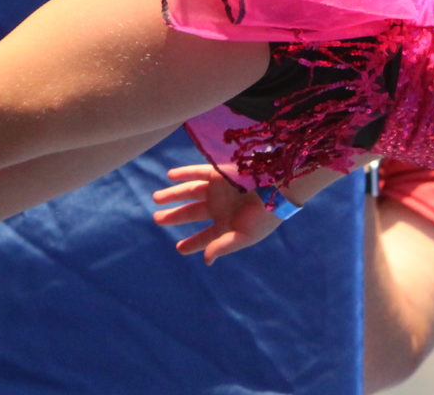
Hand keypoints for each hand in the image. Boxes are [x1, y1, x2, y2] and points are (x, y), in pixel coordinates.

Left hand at [152, 165, 284, 264]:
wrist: (278, 188)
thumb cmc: (264, 216)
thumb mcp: (243, 236)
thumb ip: (222, 246)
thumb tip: (206, 260)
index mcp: (227, 225)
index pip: (205, 237)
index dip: (191, 244)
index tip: (179, 249)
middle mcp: (220, 207)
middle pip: (191, 212)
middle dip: (173, 216)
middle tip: (156, 218)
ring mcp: (218, 189)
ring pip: (190, 192)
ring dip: (173, 194)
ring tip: (156, 198)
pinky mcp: (219, 173)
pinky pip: (197, 172)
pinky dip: (183, 174)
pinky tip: (170, 176)